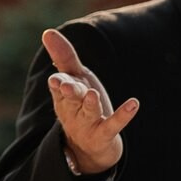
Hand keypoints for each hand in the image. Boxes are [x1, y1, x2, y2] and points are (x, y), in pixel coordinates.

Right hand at [43, 29, 138, 176]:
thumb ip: (62, 57)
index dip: (58, 83)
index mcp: (63, 96)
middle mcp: (72, 110)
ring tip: (93, 94)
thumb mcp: (73, 80)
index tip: (56, 79)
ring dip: (89, 103)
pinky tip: (133, 104)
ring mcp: (88, 124)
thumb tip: (47, 32)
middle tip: (65, 85)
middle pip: (71, 99)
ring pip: (88, 112)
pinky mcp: (104, 135)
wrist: (88, 148)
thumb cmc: (80, 106)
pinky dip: (123, 115)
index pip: (59, 87)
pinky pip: (113, 125)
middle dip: (69, 92)